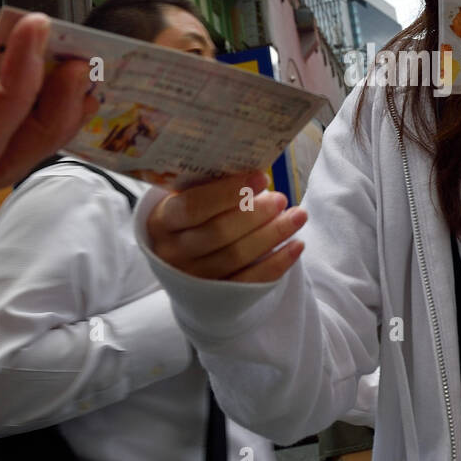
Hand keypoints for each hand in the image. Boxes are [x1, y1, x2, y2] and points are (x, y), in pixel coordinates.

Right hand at [147, 169, 307, 282]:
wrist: (182, 258)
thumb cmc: (193, 215)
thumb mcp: (188, 196)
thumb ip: (210, 184)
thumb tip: (251, 165)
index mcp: (162, 221)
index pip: (193, 207)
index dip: (228, 193)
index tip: (261, 178)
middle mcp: (173, 252)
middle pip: (218, 234)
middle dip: (254, 215)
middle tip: (281, 199)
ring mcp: (194, 278)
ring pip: (237, 257)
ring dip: (272, 235)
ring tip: (298, 216)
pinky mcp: (218, 295)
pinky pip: (251, 281)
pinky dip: (278, 263)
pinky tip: (297, 245)